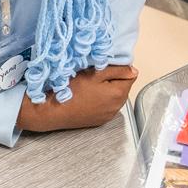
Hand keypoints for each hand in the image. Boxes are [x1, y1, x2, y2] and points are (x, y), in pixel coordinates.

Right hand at [20, 65, 137, 131]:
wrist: (54, 111)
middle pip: (122, 87)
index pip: (130, 75)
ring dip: (106, 90)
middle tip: (94, 75)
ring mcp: (108, 115)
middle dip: (112, 79)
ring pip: (114, 97)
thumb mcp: (95, 73)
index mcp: (119, 93)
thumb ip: (117, 70)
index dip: (119, 68)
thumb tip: (133, 70)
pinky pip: (105, 106)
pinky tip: (87, 97)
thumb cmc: (73, 90)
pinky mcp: (99, 121)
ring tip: (89, 87)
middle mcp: (117, 107)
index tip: (104, 67)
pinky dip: (99, 101)